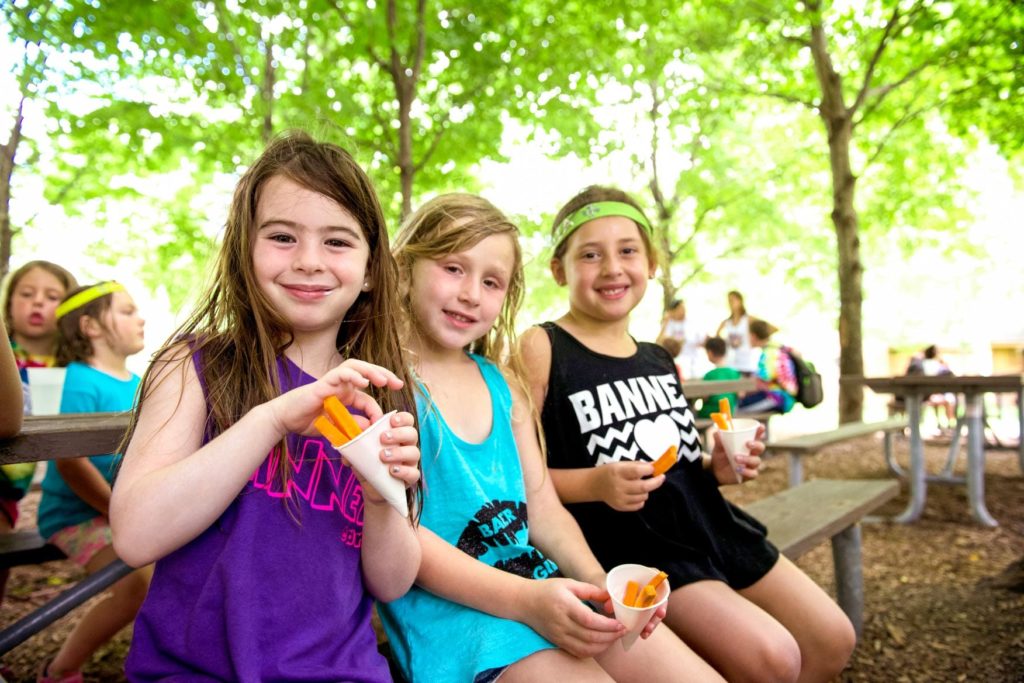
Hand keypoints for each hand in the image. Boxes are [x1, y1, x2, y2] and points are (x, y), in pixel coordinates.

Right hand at [265, 359, 404, 436]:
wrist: (284, 420)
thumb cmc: (307, 421)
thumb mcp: (336, 428)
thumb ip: (353, 426)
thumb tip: (372, 428)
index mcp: (345, 396)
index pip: (368, 398)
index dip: (378, 409)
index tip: (385, 421)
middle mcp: (341, 385)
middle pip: (367, 372)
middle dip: (385, 376)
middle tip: (399, 384)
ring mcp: (332, 382)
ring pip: (356, 367)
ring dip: (372, 371)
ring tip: (384, 380)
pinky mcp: (323, 383)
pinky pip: (340, 374)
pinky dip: (353, 375)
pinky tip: (363, 382)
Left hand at [357, 410, 420, 505]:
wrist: (372, 488)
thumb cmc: (368, 464)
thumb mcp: (359, 451)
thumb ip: (355, 441)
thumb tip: (350, 431)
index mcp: (397, 435)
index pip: (407, 421)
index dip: (402, 418)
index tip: (391, 420)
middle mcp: (407, 446)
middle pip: (412, 433)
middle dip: (399, 433)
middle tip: (383, 438)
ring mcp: (410, 462)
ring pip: (414, 452)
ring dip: (399, 452)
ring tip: (383, 456)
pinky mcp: (410, 478)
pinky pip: (414, 473)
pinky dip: (404, 471)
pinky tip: (392, 471)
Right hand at [519, 578, 623, 657]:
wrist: (524, 602)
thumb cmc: (548, 590)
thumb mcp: (569, 583)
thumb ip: (590, 589)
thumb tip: (610, 596)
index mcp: (565, 605)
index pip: (589, 620)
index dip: (607, 625)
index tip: (621, 623)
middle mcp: (561, 623)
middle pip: (590, 636)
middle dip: (611, 636)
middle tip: (623, 631)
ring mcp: (559, 635)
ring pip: (586, 648)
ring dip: (604, 645)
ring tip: (615, 637)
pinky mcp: (558, 642)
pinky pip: (578, 652)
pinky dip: (593, 651)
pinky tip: (602, 643)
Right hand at [595, 461, 664, 511]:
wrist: (594, 485)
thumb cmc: (610, 472)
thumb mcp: (621, 464)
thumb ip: (638, 465)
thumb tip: (655, 466)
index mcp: (618, 472)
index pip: (637, 471)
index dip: (649, 470)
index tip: (655, 469)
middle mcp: (618, 486)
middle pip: (643, 487)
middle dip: (656, 482)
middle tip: (661, 478)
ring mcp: (619, 498)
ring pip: (643, 496)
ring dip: (646, 490)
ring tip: (640, 485)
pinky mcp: (620, 507)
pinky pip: (639, 505)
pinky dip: (641, 499)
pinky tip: (635, 494)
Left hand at [598, 587, 666, 640]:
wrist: (603, 588)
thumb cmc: (607, 583)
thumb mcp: (607, 586)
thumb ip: (608, 594)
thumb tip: (608, 607)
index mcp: (643, 576)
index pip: (658, 581)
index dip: (662, 596)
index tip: (659, 609)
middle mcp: (649, 587)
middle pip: (659, 600)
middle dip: (656, 615)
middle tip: (650, 625)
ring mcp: (647, 600)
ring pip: (654, 612)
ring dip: (652, 623)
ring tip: (645, 632)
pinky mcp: (643, 611)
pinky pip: (648, 619)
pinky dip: (646, 627)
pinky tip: (642, 635)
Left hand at [709, 423, 765, 484]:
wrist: (715, 471)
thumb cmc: (721, 455)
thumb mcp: (718, 447)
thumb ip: (718, 440)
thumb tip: (717, 432)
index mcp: (747, 443)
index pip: (757, 436)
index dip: (760, 431)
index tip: (761, 427)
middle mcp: (752, 453)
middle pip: (760, 447)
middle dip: (756, 445)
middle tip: (747, 444)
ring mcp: (751, 464)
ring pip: (756, 461)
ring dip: (747, 459)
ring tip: (736, 458)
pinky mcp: (749, 475)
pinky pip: (753, 474)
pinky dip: (746, 471)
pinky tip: (738, 469)